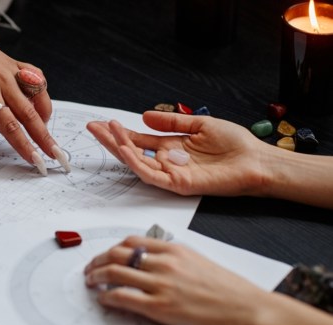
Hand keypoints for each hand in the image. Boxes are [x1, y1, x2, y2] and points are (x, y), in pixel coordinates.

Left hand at [0, 16, 58, 166]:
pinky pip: (37, 77)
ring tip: (44, 133)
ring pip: (38, 96)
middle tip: (56, 155)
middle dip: (44, 137)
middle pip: (29, 114)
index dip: (23, 144)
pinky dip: (42, 93)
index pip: (9, 125)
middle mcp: (2, 81)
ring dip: (45, 116)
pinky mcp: (15, 64)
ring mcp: (11, 71)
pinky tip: (40, 106)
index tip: (34, 159)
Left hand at [84, 235, 267, 324]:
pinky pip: (123, 297)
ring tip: (91, 282)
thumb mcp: (197, 261)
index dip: (112, 248)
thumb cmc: (228, 289)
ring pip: (115, 273)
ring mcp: (161, 284)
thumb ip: (171, 258)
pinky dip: (107, 297)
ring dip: (97, 277)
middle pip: (118, 254)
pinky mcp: (160, 307)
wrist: (248, 310)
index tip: (105, 255)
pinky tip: (103, 299)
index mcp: (174, 249)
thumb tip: (148, 260)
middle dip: (98, 261)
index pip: (132, 241)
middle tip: (90, 268)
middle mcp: (164, 263)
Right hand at [87, 111, 267, 195]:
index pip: (139, 141)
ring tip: (106, 132)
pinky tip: (125, 148)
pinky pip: (151, 175)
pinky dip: (136, 163)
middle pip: (132, 152)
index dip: (120, 133)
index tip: (103, 122)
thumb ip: (171, 122)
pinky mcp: (178, 184)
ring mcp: (171, 174)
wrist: (257, 161)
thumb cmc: (235, 145)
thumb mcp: (200, 124)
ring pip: (136, 164)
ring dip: (119, 148)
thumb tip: (144, 115)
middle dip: (111, 140)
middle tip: (93, 127)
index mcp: (171, 147)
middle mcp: (167, 162)